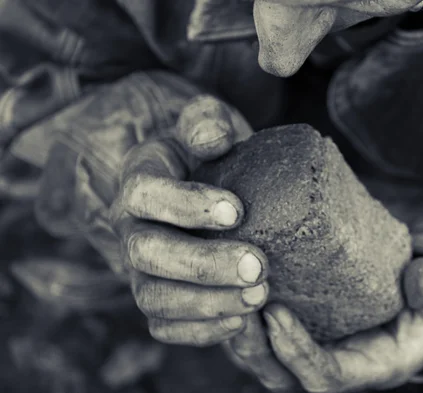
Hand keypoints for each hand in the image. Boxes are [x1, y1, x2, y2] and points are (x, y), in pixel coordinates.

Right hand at [110, 95, 269, 345]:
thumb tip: (213, 139)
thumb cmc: (212, 152)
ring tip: (259, 297)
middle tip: (259, 266)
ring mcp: (141, 269)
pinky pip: (164, 327)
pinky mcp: (159, 297)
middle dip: (204, 265)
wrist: (210, 183)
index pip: (145, 194)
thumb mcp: (208, 123)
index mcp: (140, 180)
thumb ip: (206, 122)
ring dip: (207, 303)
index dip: (185, 205)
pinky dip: (200, 331)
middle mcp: (131, 228)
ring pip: (154, 297)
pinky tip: (242, 323)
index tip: (238, 211)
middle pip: (147, 253)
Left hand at [226, 258, 422, 391]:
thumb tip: (418, 278)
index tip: (276, 313)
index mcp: (367, 368)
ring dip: (239, 331)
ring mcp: (311, 351)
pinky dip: (240, 314)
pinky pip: (260, 335)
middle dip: (255, 346)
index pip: (325, 379)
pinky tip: (229, 281)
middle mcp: (333, 367)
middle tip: (240, 303)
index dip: (298, 353)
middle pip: (280, 376)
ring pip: (262, 358)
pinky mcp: (298, 330)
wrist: (417, 298)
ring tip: (226, 291)